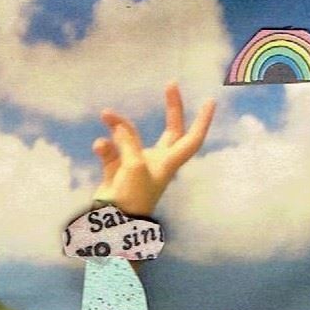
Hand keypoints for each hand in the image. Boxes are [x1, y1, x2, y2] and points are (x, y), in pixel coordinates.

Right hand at [93, 80, 213, 215]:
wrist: (112, 225)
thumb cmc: (132, 198)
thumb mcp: (134, 166)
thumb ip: (128, 142)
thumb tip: (115, 125)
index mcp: (169, 163)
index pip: (192, 140)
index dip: (202, 121)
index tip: (210, 101)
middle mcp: (156, 161)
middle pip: (171, 130)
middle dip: (172, 108)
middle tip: (171, 84)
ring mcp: (136, 165)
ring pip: (131, 137)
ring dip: (119, 125)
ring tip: (106, 114)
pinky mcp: (116, 171)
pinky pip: (111, 151)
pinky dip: (104, 147)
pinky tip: (99, 146)